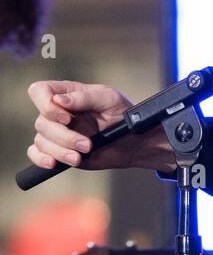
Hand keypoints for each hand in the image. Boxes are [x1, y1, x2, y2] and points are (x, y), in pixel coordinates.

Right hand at [26, 80, 173, 173]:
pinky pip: (36, 153)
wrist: (135, 142)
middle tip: (87, 145)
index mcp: (68, 93)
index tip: (67, 118)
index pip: (39, 91)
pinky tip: (54, 163)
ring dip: (60, 151)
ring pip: (42, 140)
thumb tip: (59, 101)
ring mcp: (56, 132)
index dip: (46, 105)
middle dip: (64, 136)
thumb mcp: (110, 99)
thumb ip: (85, 97)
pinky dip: (41, 159)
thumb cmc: (124, 114)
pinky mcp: (58, 149)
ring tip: (80, 157)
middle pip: (42, 122)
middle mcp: (58, 112)